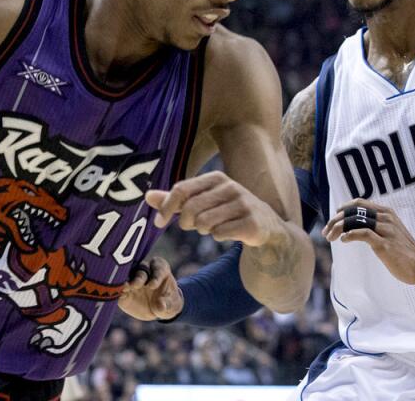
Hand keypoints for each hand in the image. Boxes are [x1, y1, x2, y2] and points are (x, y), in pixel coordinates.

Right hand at [117, 257, 182, 320]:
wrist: (159, 308)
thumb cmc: (168, 301)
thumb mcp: (172, 304)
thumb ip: (167, 304)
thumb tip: (161, 306)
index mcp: (160, 269)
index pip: (158, 268)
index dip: (155, 275)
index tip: (153, 285)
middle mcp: (145, 271)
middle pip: (141, 269)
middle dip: (138, 277)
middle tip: (136, 285)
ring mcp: (133, 279)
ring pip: (127, 276)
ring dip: (125, 281)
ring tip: (123, 289)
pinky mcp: (124, 290)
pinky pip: (119, 289)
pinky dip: (117, 292)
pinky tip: (116, 295)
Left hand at [145, 171, 281, 246]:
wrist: (266, 226)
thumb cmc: (227, 211)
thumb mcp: (202, 201)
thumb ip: (176, 199)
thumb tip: (147, 196)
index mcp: (216, 178)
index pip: (181, 189)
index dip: (166, 207)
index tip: (158, 222)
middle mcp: (231, 187)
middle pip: (191, 209)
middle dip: (186, 223)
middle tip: (194, 226)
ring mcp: (244, 204)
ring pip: (204, 223)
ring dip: (203, 230)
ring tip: (213, 227)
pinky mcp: (252, 223)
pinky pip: (219, 234)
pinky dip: (218, 236)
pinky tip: (228, 232)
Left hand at [322, 198, 414, 285]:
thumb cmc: (403, 249)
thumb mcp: (390, 230)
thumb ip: (376, 223)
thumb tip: (356, 222)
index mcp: (386, 212)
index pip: (359, 203)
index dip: (343, 208)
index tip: (333, 217)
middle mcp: (385, 218)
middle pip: (354, 211)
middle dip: (335, 220)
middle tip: (326, 231)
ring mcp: (386, 230)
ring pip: (355, 221)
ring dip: (338, 228)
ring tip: (330, 237)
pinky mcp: (385, 244)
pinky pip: (363, 234)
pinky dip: (349, 235)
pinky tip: (342, 240)